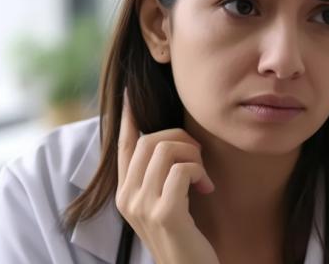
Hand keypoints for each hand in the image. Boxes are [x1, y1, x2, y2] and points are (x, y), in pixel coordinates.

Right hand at [116, 90, 219, 263]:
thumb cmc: (185, 233)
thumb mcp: (167, 200)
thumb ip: (160, 175)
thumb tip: (169, 140)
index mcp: (126, 192)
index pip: (123, 145)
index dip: (126, 117)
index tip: (129, 94)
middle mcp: (127, 197)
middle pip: (148, 139)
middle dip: (181, 138)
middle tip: (199, 157)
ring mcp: (143, 206)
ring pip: (165, 149)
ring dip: (193, 155)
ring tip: (202, 176)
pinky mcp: (164, 213)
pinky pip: (182, 169)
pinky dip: (199, 171)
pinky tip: (206, 188)